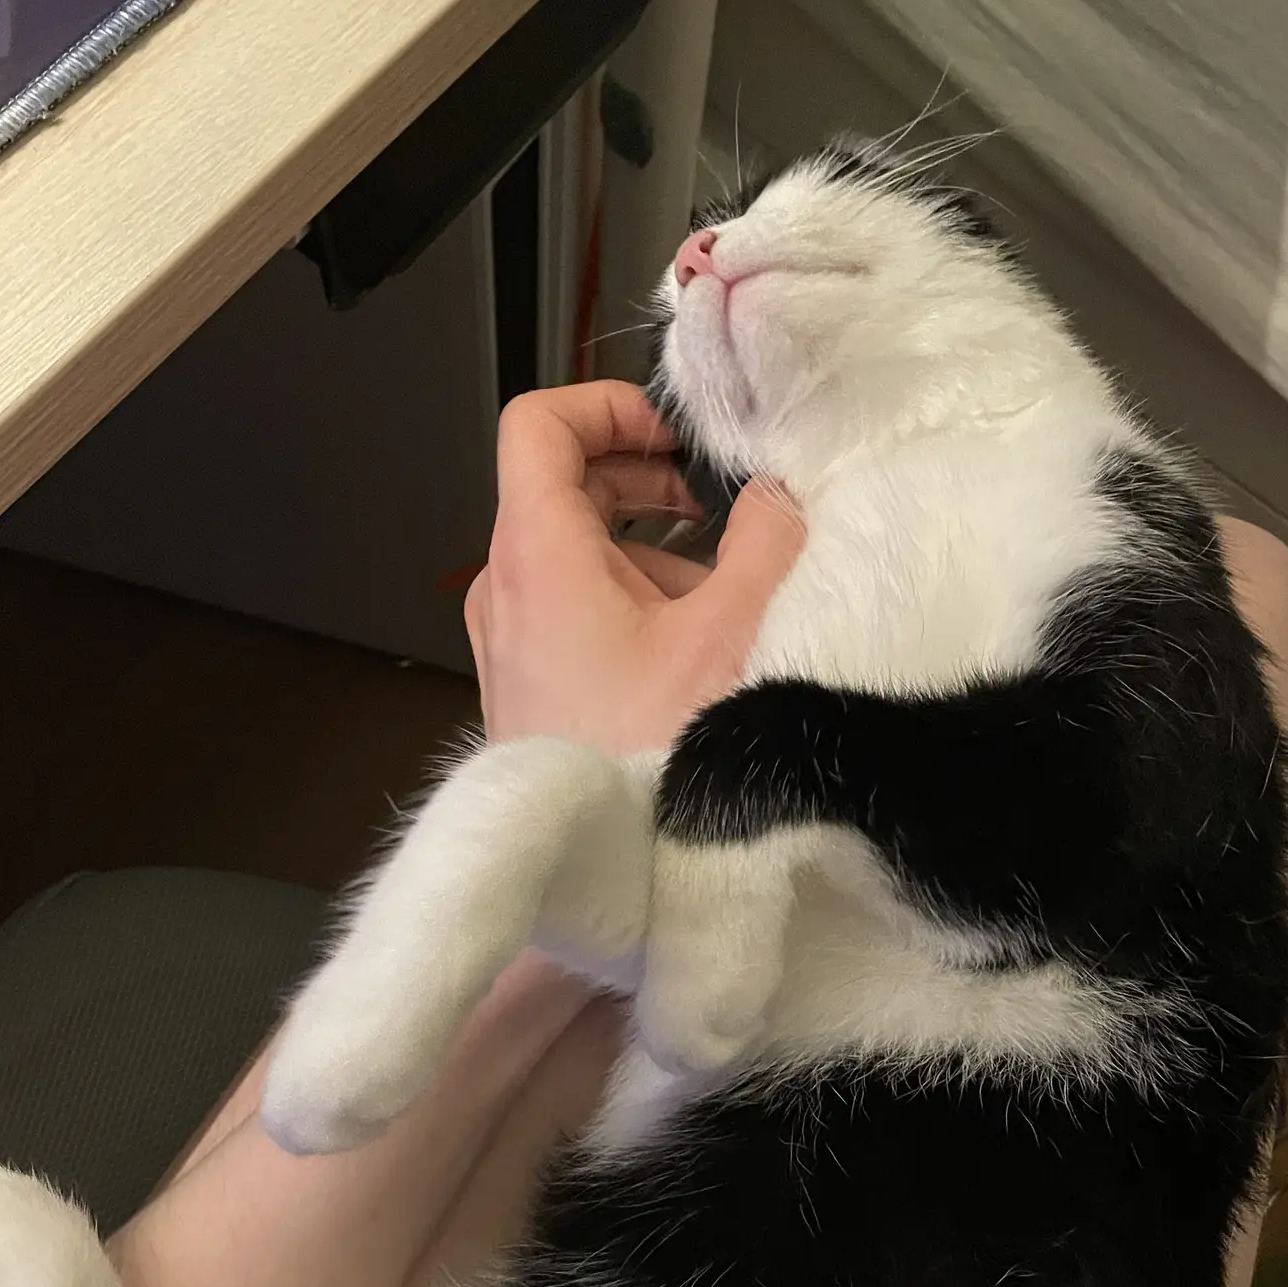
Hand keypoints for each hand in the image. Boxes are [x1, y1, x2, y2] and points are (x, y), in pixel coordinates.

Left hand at [465, 382, 803, 755]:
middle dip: (646, 483)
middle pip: (561, 487)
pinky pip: (575, 614)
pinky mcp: (529, 690)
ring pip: (576, 556)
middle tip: (716, 507)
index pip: (538, 425)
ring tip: (723, 595)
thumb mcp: (733, 634)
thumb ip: (769, 539)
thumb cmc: (650, 759)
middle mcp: (506, 591)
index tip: (675, 436)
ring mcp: (511, 643)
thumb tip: (781, 493)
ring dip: (650, 554)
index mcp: (535, 555)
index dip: (608, 406)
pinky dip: (632, 606)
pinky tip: (695, 653)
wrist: (600, 880)